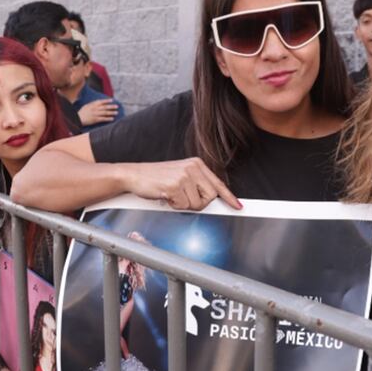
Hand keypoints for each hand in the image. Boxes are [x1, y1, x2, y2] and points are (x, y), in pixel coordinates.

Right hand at [78, 98, 119, 124]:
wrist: (78, 118)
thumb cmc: (83, 112)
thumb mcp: (87, 105)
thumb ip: (93, 104)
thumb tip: (100, 103)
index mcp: (92, 105)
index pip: (101, 102)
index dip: (107, 101)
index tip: (112, 100)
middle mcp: (95, 109)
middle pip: (105, 107)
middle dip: (111, 107)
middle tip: (117, 107)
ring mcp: (95, 114)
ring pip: (105, 113)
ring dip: (111, 112)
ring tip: (116, 112)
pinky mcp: (96, 119)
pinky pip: (103, 119)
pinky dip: (108, 118)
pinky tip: (112, 119)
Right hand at [125, 158, 241, 209]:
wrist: (133, 175)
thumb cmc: (156, 179)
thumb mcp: (180, 177)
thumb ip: (196, 185)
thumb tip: (210, 201)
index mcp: (196, 164)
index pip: (217, 183)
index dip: (229, 197)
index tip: (238, 206)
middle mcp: (193, 167)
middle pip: (211, 197)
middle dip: (198, 204)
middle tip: (183, 199)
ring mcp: (184, 176)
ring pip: (197, 204)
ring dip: (183, 205)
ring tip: (171, 195)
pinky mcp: (174, 185)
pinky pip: (183, 206)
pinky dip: (174, 206)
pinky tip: (165, 196)